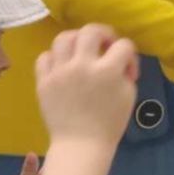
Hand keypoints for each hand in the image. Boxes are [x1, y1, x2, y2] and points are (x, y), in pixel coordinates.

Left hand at [35, 24, 137, 147]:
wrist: (80, 144)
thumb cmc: (108, 123)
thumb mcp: (129, 96)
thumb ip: (124, 72)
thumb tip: (119, 59)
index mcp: (107, 71)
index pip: (123, 45)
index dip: (130, 55)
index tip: (127, 70)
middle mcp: (81, 66)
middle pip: (90, 30)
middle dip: (103, 33)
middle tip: (105, 45)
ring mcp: (59, 72)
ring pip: (63, 37)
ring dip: (76, 39)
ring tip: (81, 50)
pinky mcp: (43, 80)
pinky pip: (44, 57)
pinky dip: (54, 57)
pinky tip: (62, 65)